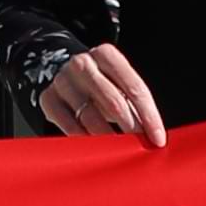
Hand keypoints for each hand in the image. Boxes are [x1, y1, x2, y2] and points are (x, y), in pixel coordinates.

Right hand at [37, 42, 165, 142]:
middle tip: (140, 145)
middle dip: (130, 127)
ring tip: (119, 150)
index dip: (149, 115)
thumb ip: (133, 102)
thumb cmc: (101, 83)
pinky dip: (84, 138)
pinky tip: (95, 148)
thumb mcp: (118, 84)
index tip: (157, 137)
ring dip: (108, 137)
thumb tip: (153, 134)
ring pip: (90, 115)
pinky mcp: (48, 98)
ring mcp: (63, 80)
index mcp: (106, 55)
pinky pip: (68, 124)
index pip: (134, 87)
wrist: (66, 76)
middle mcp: (83, 63)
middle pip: (113, 100)